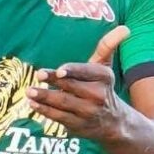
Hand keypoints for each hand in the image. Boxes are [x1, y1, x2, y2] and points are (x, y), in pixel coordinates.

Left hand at [27, 26, 129, 141]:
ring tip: (30, 91)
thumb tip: (124, 28)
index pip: (87, 72)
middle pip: (72, 86)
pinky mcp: (77, 125)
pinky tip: (32, 104)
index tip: (60, 70)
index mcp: (104, 78)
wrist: (113, 122)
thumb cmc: (102, 87)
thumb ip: (108, 46)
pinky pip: (59, 117)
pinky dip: (44, 111)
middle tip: (38, 75)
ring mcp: (87, 112)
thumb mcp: (105, 67)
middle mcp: (98, 96)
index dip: (73, 71)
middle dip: (54, 81)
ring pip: (63, 103)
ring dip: (45, 97)